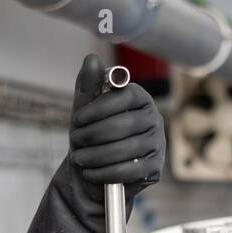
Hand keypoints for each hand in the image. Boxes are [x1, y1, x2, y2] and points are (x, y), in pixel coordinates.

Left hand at [67, 54, 164, 203]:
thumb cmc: (92, 138)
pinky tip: (90, 172)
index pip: (125, 96)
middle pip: (124, 125)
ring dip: (96, 155)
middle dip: (93, 134)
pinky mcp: (154, 169)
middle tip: (75, 140)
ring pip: (126, 149)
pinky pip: (130, 171)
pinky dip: (105, 173)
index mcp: (140, 99)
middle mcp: (154, 119)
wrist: (96, 173)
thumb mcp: (86, 112)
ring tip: (79, 158)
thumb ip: (88, 86)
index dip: (98, 108)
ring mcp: (157, 145)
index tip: (77, 119)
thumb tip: (91, 59)